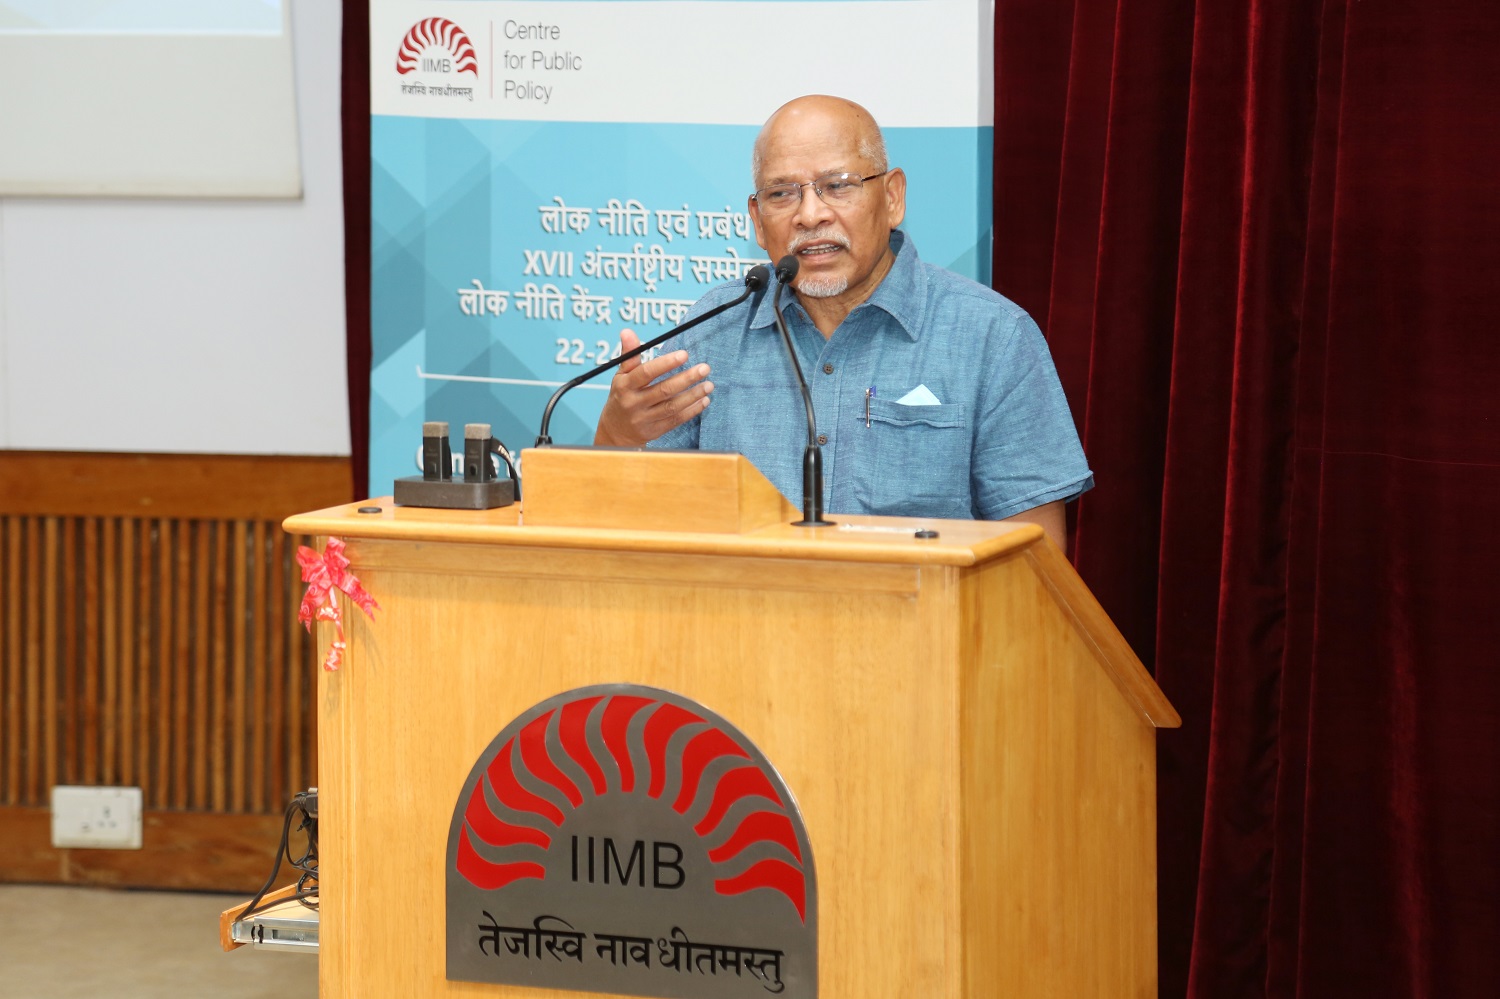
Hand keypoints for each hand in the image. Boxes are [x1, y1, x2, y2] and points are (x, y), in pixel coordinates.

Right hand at [593, 329, 712, 445]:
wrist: (616, 431)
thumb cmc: (622, 396)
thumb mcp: (621, 376)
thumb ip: (629, 355)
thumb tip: (627, 331)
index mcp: (625, 386)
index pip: (646, 373)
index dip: (666, 363)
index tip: (684, 354)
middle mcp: (634, 403)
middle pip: (663, 390)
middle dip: (686, 379)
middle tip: (705, 368)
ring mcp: (645, 419)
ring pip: (672, 407)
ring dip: (693, 395)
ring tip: (709, 385)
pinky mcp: (655, 431)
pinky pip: (676, 420)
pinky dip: (692, 411)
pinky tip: (704, 400)